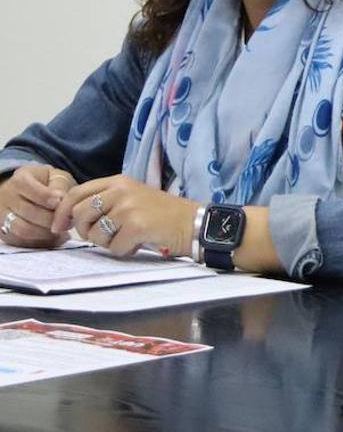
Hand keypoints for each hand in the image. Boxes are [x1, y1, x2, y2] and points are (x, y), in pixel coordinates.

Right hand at [0, 165, 73, 247]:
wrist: (28, 194)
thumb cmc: (47, 184)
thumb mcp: (56, 177)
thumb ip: (60, 185)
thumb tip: (61, 199)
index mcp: (19, 180)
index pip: (28, 188)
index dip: (45, 196)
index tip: (59, 202)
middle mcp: (6, 198)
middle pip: (28, 212)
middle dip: (52, 218)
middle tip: (68, 220)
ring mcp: (3, 217)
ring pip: (23, 230)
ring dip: (47, 233)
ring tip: (62, 230)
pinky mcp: (6, 234)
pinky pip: (22, 243)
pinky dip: (42, 242)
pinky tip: (55, 237)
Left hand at [52, 175, 199, 257]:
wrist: (194, 222)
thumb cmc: (162, 214)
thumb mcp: (131, 197)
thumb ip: (105, 200)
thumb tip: (69, 216)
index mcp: (118, 181)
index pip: (75, 193)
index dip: (61, 212)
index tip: (59, 227)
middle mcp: (121, 190)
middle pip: (80, 214)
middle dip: (86, 231)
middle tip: (105, 236)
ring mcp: (129, 207)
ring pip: (95, 234)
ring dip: (108, 243)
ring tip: (127, 237)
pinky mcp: (137, 225)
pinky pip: (115, 247)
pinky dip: (125, 250)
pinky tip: (140, 243)